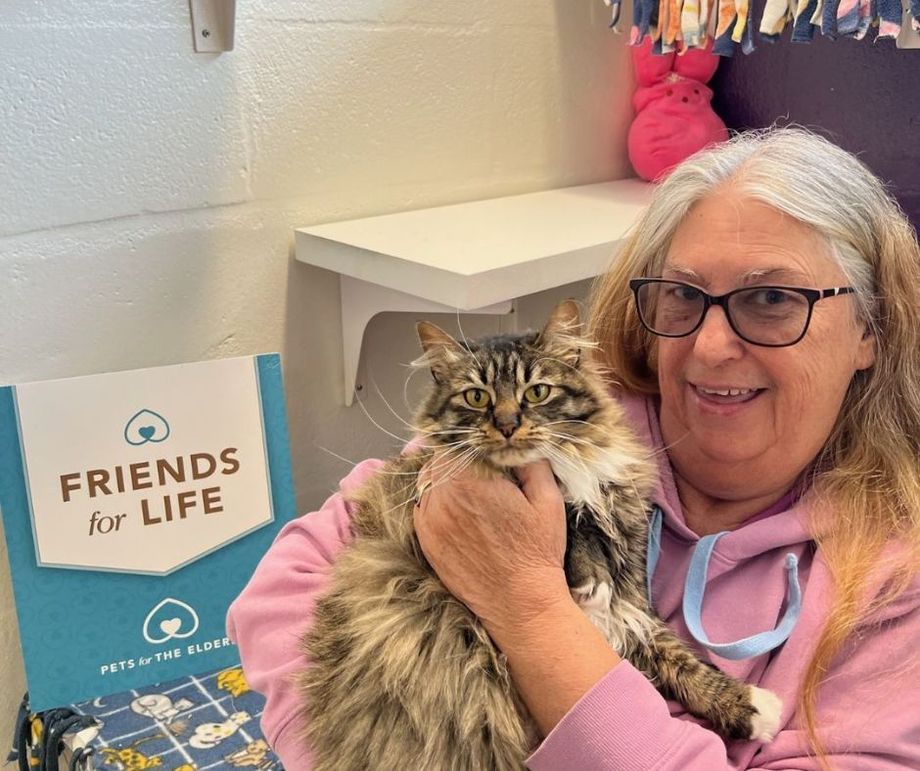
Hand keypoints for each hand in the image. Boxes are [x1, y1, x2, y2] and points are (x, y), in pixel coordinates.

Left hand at [413, 458, 570, 643]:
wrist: (519, 603)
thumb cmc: (537, 551)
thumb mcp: (547, 499)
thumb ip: (531, 462)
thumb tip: (516, 442)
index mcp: (471, 481)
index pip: (455, 442)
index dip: (470, 440)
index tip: (485, 446)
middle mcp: (443, 498)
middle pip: (438, 459)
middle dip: (457, 458)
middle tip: (479, 467)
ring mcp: (430, 521)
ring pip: (427, 482)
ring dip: (444, 478)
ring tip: (469, 488)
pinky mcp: (426, 541)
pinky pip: (422, 506)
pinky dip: (436, 501)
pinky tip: (459, 509)